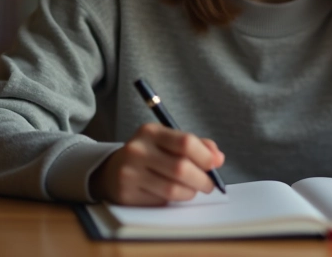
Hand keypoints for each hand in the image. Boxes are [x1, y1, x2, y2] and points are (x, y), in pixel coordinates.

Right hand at [89, 123, 224, 205]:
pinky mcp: (127, 194)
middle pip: (181, 168)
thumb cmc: (150, 154)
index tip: (214, 164)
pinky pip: (161, 200)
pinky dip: (174, 199)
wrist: (113, 170)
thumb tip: (218, 158)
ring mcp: (130, 173)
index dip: (205, 156)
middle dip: (202, 179)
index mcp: (150, 132)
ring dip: (190, 192)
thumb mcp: (169, 141)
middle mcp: (137, 150)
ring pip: (173, 188)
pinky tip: (174, 194)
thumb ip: (197, 145)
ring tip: (193, 189)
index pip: (185, 142)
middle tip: (209, 184)